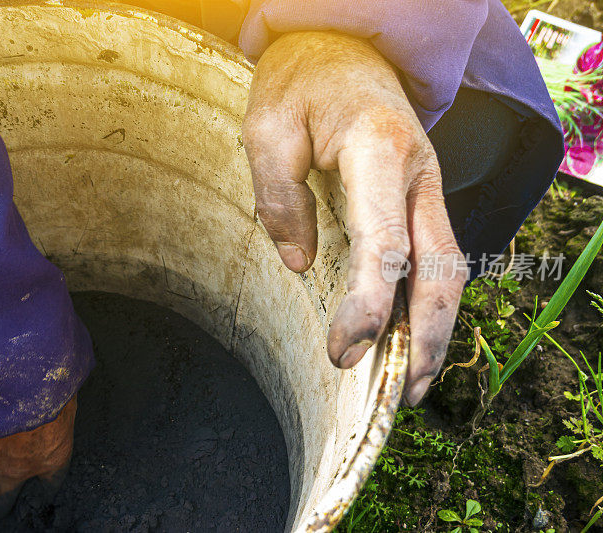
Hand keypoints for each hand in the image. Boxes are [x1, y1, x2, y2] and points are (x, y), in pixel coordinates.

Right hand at [0, 395, 77, 519]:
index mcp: (50, 457)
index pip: (52, 482)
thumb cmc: (50, 390)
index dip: (47, 487)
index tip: (44, 494)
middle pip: (3, 499)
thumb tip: (63, 393)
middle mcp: (15, 469)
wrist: (12, 385)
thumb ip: (62, 405)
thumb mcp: (67, 395)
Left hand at [242, 31, 467, 405]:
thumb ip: (280, 197)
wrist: (341, 46)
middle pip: (440, 268)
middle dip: (427, 337)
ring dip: (435, 329)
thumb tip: (300, 263)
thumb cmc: (300, 83)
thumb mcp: (267, 128)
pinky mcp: (417, 197)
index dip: (370, 305)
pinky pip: (432, 257)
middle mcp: (418, 173)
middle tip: (400, 395)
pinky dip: (425, 304)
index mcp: (380, 151)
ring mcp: (425, 186)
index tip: (345, 352)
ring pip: (448, 268)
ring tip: (410, 384)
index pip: (386, 244)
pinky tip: (407, 336)